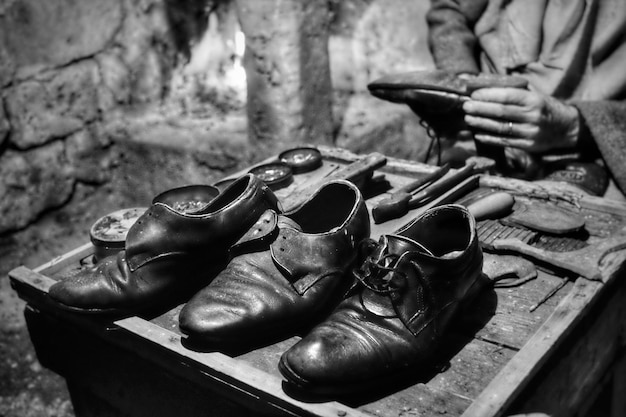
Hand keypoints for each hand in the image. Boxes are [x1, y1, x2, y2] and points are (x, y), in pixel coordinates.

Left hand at [463, 88, 579, 153]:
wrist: (566, 127)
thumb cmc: (544, 107)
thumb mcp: (533, 95)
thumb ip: (513, 91)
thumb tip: (485, 85)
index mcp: (534, 100)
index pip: (507, 96)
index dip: (489, 95)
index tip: (473, 94)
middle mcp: (533, 116)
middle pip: (501, 112)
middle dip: (480, 108)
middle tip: (466, 106)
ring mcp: (530, 132)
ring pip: (501, 128)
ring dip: (481, 123)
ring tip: (468, 118)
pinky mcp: (528, 146)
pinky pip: (504, 142)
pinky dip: (489, 138)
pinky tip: (478, 134)